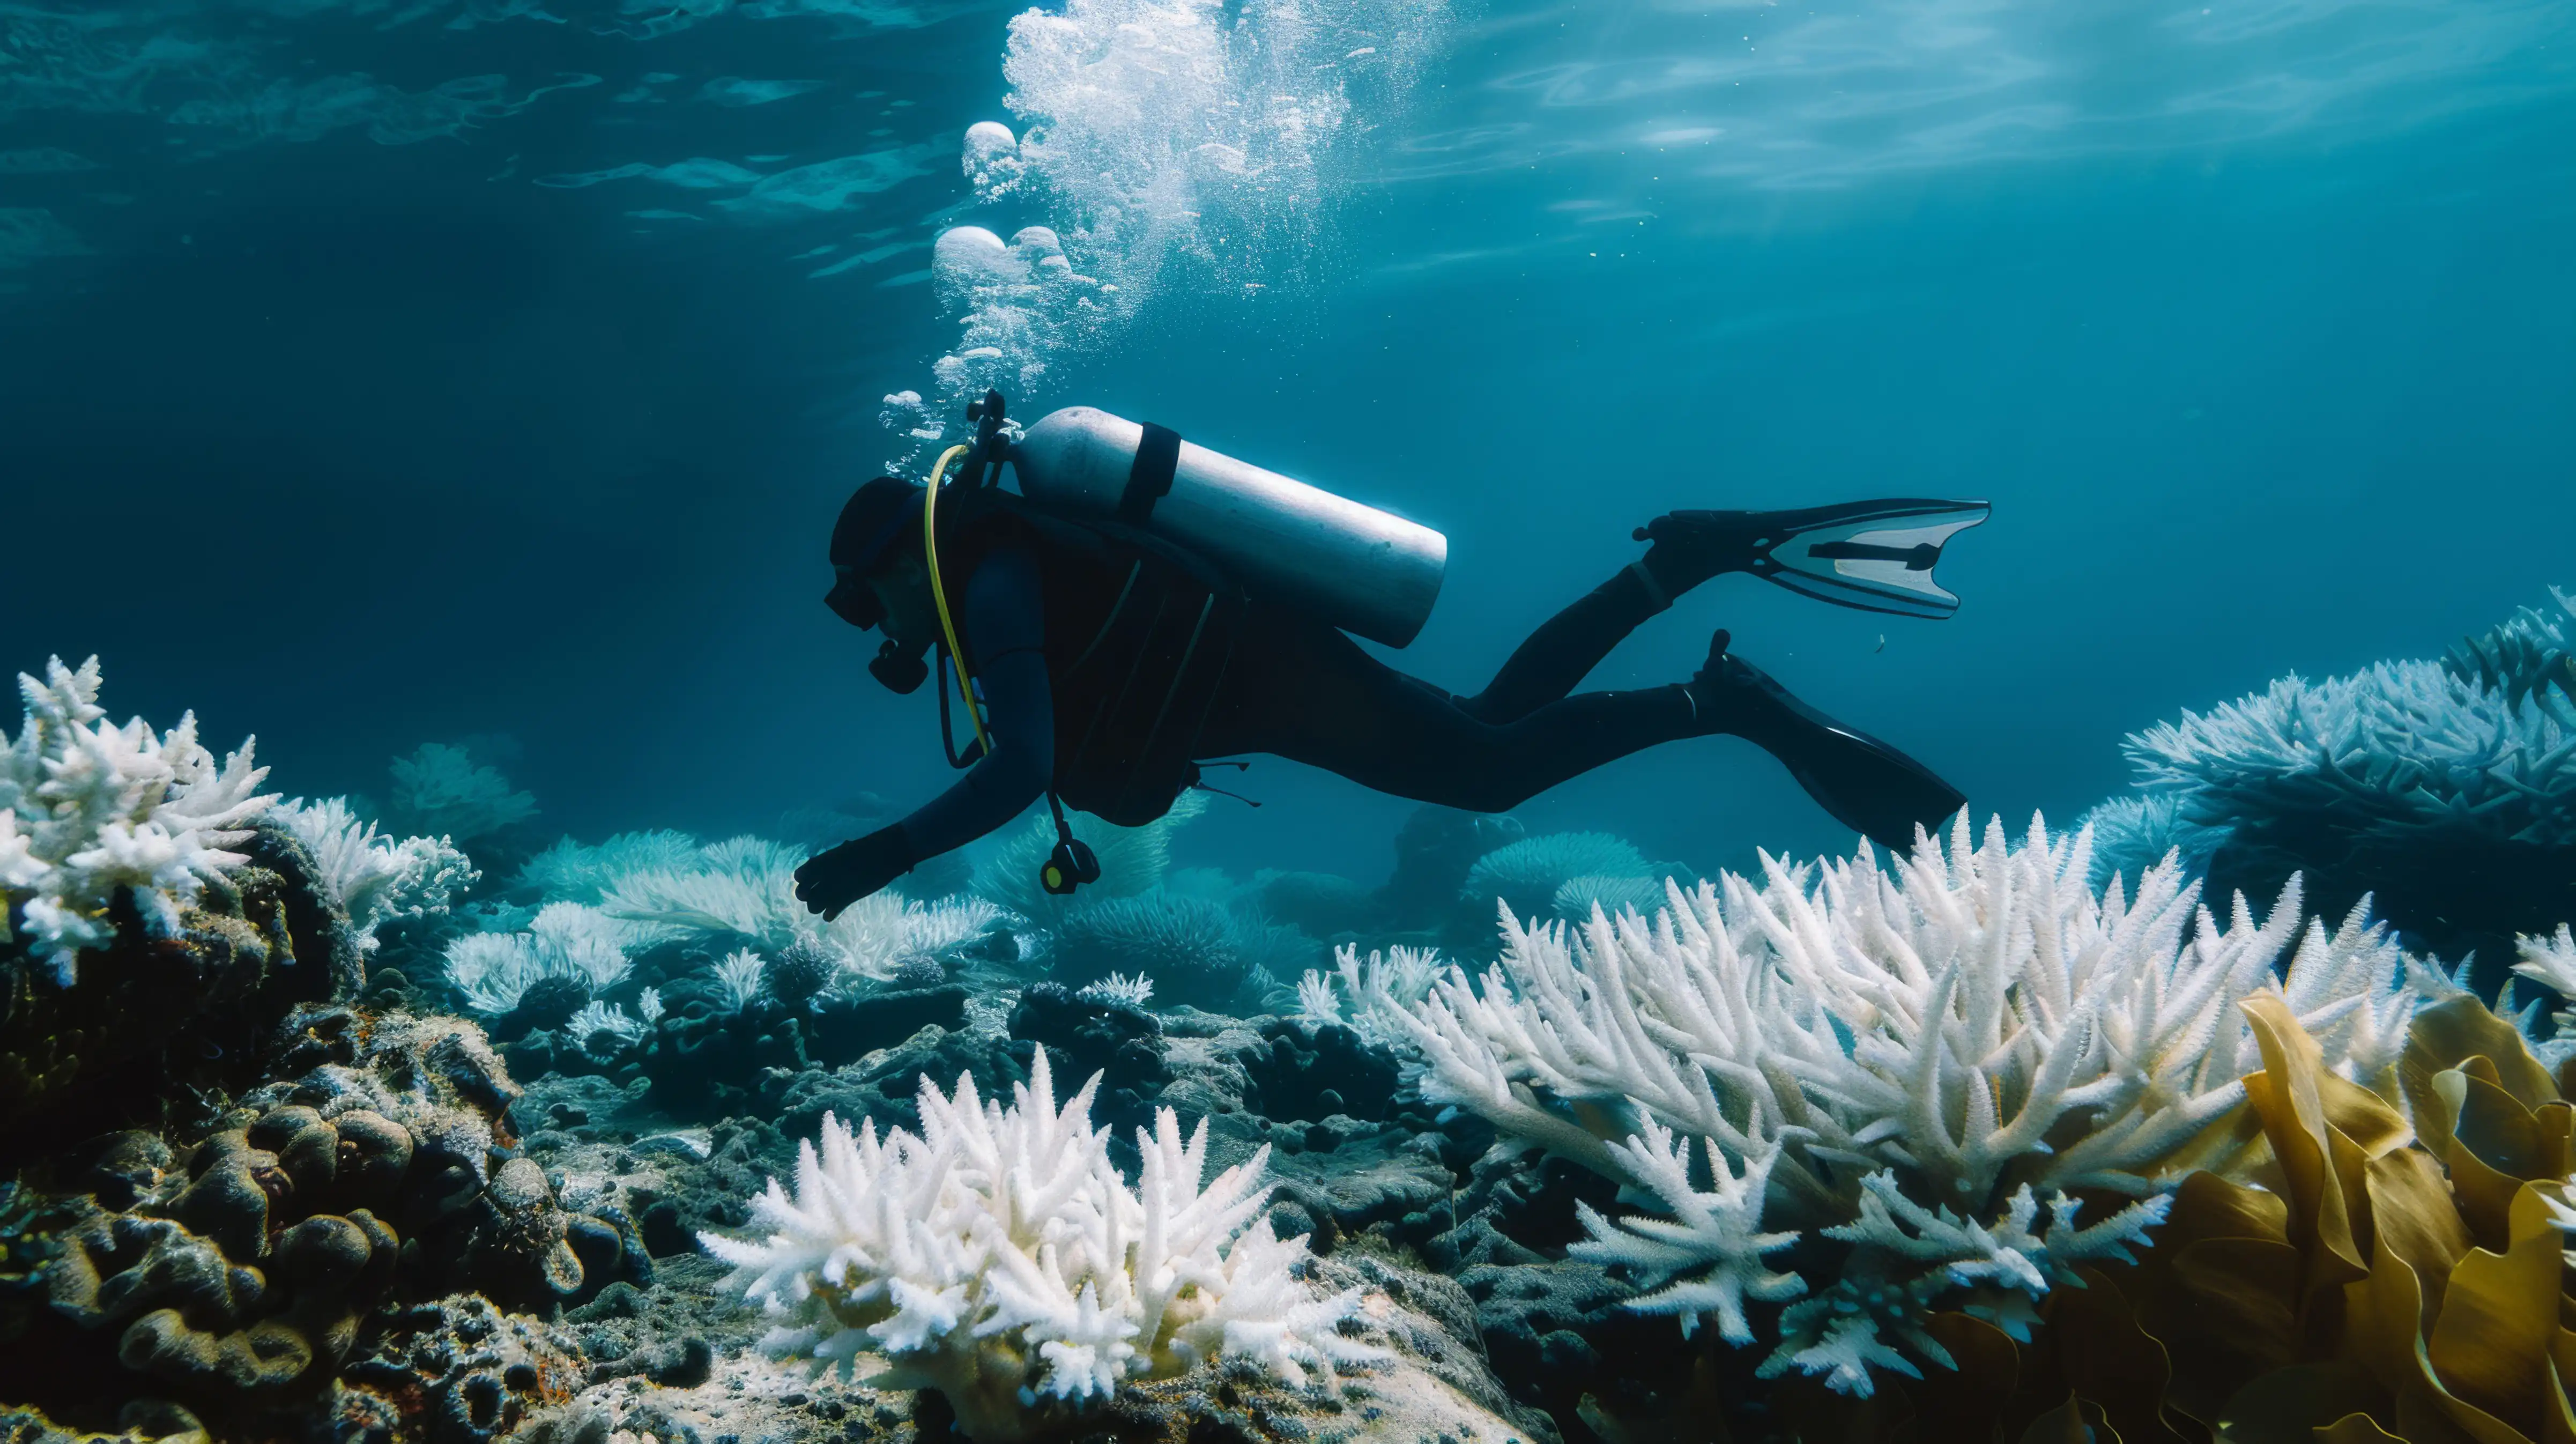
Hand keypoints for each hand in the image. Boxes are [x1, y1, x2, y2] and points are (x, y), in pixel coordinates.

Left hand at [793, 826, 914, 920]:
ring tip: (828, 902)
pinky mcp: (845, 900)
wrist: (884, 854)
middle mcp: (822, 876)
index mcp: (820, 861)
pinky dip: (830, 914)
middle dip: (808, 896)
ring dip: (818, 906)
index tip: (813, 881)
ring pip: (812, 907)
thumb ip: (829, 860)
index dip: (804, 880)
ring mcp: (832, 889)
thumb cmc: (866, 849)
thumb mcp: (842, 851)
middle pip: (801, 894)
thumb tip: (821, 865)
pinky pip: (827, 916)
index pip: (798, 876)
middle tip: (818, 894)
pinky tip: (835, 910)